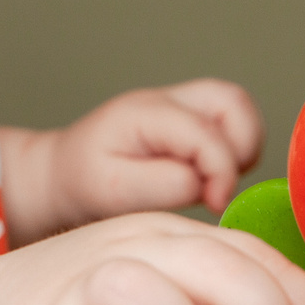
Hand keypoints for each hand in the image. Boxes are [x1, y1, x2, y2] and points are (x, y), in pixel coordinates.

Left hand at [1, 81, 262, 242]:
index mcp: (144, 114)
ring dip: (243, 147)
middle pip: (233, 101)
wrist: (62, 175)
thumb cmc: (82, 184)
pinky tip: (209, 178)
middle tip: (218, 188)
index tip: (216, 204)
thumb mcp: (113, 193)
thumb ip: (164, 186)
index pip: (205, 132)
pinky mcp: (190, 119)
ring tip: (215, 183)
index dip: (222, 171)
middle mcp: (167, 100)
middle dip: (241, 147)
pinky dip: (235, 150)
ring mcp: (180, 105)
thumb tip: (207, 182)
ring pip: (238, 107)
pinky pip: (231, 123)